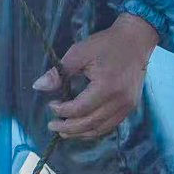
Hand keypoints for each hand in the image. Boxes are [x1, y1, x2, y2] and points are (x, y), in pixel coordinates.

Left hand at [32, 13, 158, 138]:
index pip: (81, 109)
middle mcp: (120, 101)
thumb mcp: (79, 53)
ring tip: (63, 131)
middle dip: (69, 127)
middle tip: (52, 126)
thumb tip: (38, 86)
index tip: (51, 105)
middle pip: (91, 123)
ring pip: (101, 128)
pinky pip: (111, 124)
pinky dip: (94, 129)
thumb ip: (59, 72)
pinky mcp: (130, 106)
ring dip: (81, 132)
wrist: (135, 40)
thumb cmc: (105, 44)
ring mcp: (128, 105)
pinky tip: (81, 127)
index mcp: (108, 87)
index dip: (63, 111)